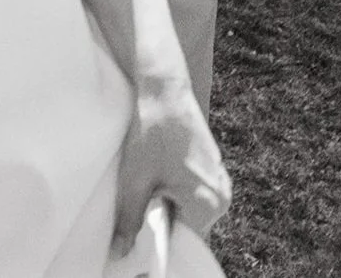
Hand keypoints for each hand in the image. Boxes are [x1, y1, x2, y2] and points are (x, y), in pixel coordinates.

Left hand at [110, 77, 230, 257]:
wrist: (164, 88)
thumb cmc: (151, 129)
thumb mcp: (135, 180)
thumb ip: (130, 221)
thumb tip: (120, 252)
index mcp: (208, 203)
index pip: (188, 246)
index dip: (163, 250)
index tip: (144, 248)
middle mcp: (221, 194)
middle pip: (190, 229)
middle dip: (164, 226)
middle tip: (141, 214)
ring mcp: (219, 180)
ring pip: (191, 211)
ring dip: (169, 209)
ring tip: (150, 189)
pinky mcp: (212, 167)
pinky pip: (194, 194)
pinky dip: (175, 194)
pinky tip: (157, 178)